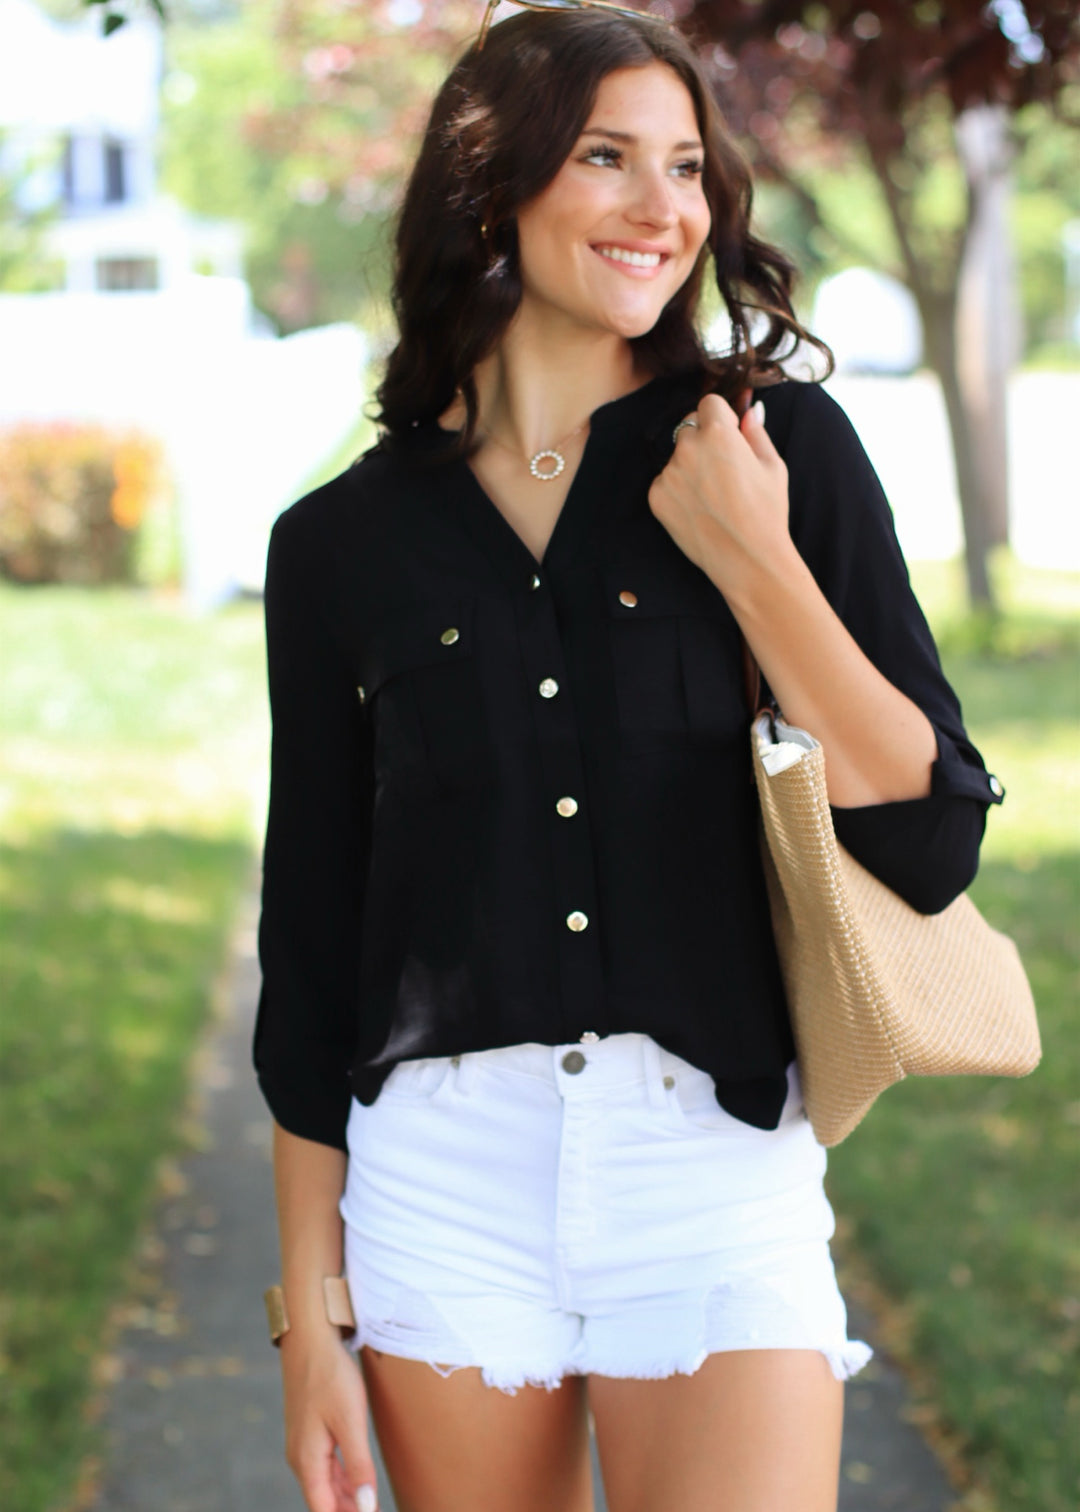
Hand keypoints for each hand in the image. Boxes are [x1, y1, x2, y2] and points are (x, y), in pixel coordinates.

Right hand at [280, 1326, 379, 1511]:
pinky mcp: (310, 1433)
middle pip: (324, 1501)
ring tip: (371, 1505)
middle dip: (348, 1510)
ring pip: (326, 1485)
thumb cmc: (330, 1376)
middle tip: (376, 1510)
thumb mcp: (350, 1421)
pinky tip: (358, 1484)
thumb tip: (365, 1508)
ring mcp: (304, 1445)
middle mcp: (301, 1458)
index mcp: (307, 1461)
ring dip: (347, 1499)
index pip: (323, 1509)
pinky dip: (343, 1481)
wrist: (310, 1339)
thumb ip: (358, 1467)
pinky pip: (326, 1468)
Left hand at [648, 389, 791, 601]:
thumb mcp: (772, 466)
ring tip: (713, 495)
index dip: (721, 417)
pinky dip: (678, 489)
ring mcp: (669, 473)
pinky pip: (665, 481)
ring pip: (676, 456)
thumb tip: (750, 411)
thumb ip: (756, 433)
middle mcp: (688, 448)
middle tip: (722, 469)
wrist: (746, 559)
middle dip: (703, 440)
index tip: (729, 433)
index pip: (709, 403)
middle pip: (689, 427)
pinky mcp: (657, 496)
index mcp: (718, 433)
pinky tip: (699, 508)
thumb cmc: (766, 513)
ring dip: (690, 466)